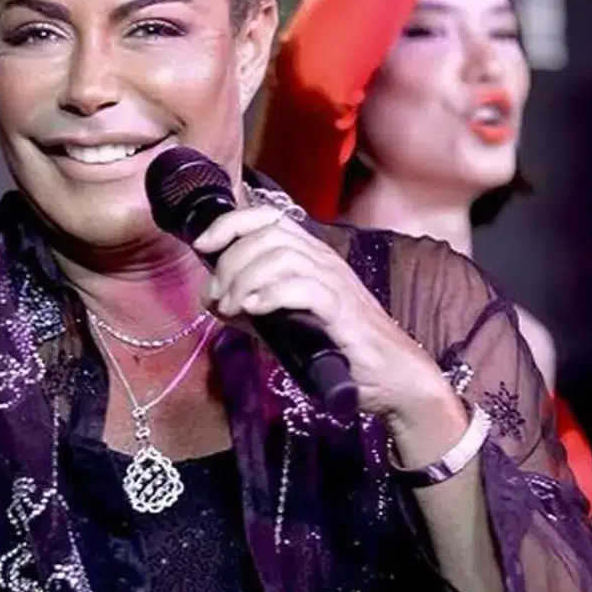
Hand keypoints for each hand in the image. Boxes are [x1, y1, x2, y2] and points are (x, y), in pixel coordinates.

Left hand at [194, 206, 458, 421]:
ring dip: (245, 279)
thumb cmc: (336, 347)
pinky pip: (304, 288)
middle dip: (230, 262)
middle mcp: (322, 258)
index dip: (230, 224)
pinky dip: (271, 294)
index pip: (267, 216)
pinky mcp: (343, 309)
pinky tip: (253, 309)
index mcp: (308, 253)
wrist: (389, 376)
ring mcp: (335, 281)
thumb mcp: (282, 322)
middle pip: (266, 236)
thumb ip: (248, 306)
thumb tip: (211, 298)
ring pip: (281, 256)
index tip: (202, 246)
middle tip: (217, 296)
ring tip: (232, 307)